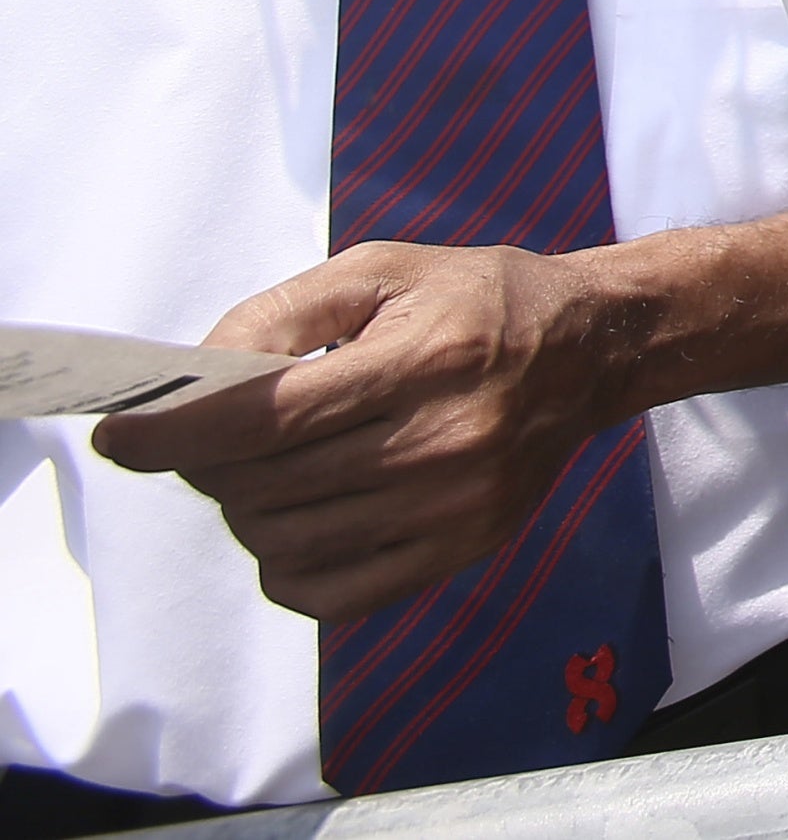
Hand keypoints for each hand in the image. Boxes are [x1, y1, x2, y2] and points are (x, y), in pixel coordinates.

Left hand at [93, 242, 624, 624]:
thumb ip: (280, 314)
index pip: (263, 419)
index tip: (121, 434)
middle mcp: (441, 440)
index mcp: (422, 358)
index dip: (173, 434)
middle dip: (207, 464)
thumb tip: (196, 380)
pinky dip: (286, 566)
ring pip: (285, 543)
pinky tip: (301, 520)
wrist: (591, 351)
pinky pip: (329, 593)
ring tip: (267, 471)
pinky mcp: (459, 549)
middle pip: (263, 485)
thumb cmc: (478, 299)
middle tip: (212, 437)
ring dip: (246, 510)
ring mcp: (453, 506)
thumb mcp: (383, 270)